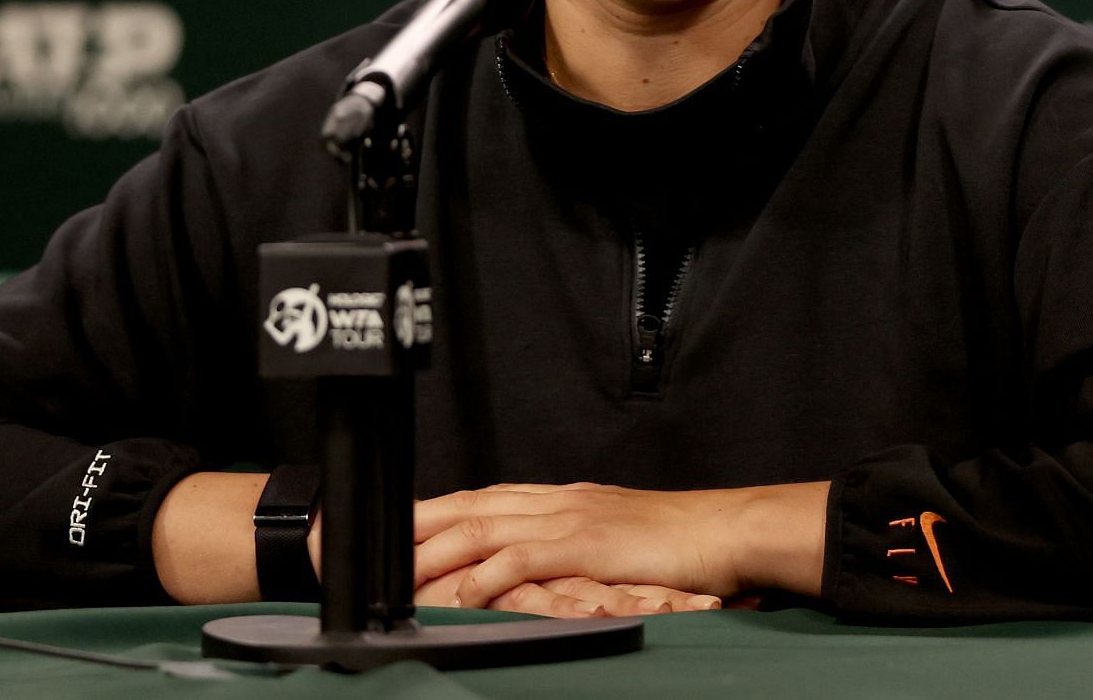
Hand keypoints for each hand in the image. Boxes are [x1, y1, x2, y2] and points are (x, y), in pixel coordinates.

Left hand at [413, 481, 828, 609]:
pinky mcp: (585, 545)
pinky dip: (487, 575)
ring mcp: (568, 519)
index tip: (394, 525)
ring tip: (397, 572)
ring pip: (484, 528)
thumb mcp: (609, 536)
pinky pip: (523, 559)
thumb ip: (569, 544)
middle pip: (468, 506)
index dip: (433, 511)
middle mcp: (555, 501)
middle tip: (368, 541)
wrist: (724, 529)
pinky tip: (462, 593)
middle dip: (415, 523)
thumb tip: (532, 564)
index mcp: (558, 499)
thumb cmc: (675, 541)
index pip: (480, 500)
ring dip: (436, 551)